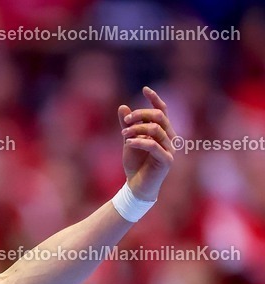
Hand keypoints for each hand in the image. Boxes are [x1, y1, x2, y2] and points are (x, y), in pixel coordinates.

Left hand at [118, 86, 176, 200]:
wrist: (136, 186)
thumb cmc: (135, 163)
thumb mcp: (128, 141)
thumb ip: (127, 125)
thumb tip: (123, 107)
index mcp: (162, 131)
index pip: (162, 110)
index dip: (155, 99)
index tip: (145, 89)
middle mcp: (170, 137)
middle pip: (159, 116)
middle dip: (141, 115)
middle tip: (125, 121)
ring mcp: (170, 148)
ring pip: (155, 129)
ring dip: (137, 129)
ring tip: (123, 135)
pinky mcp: (167, 160)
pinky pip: (153, 145)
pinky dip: (139, 142)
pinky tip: (128, 143)